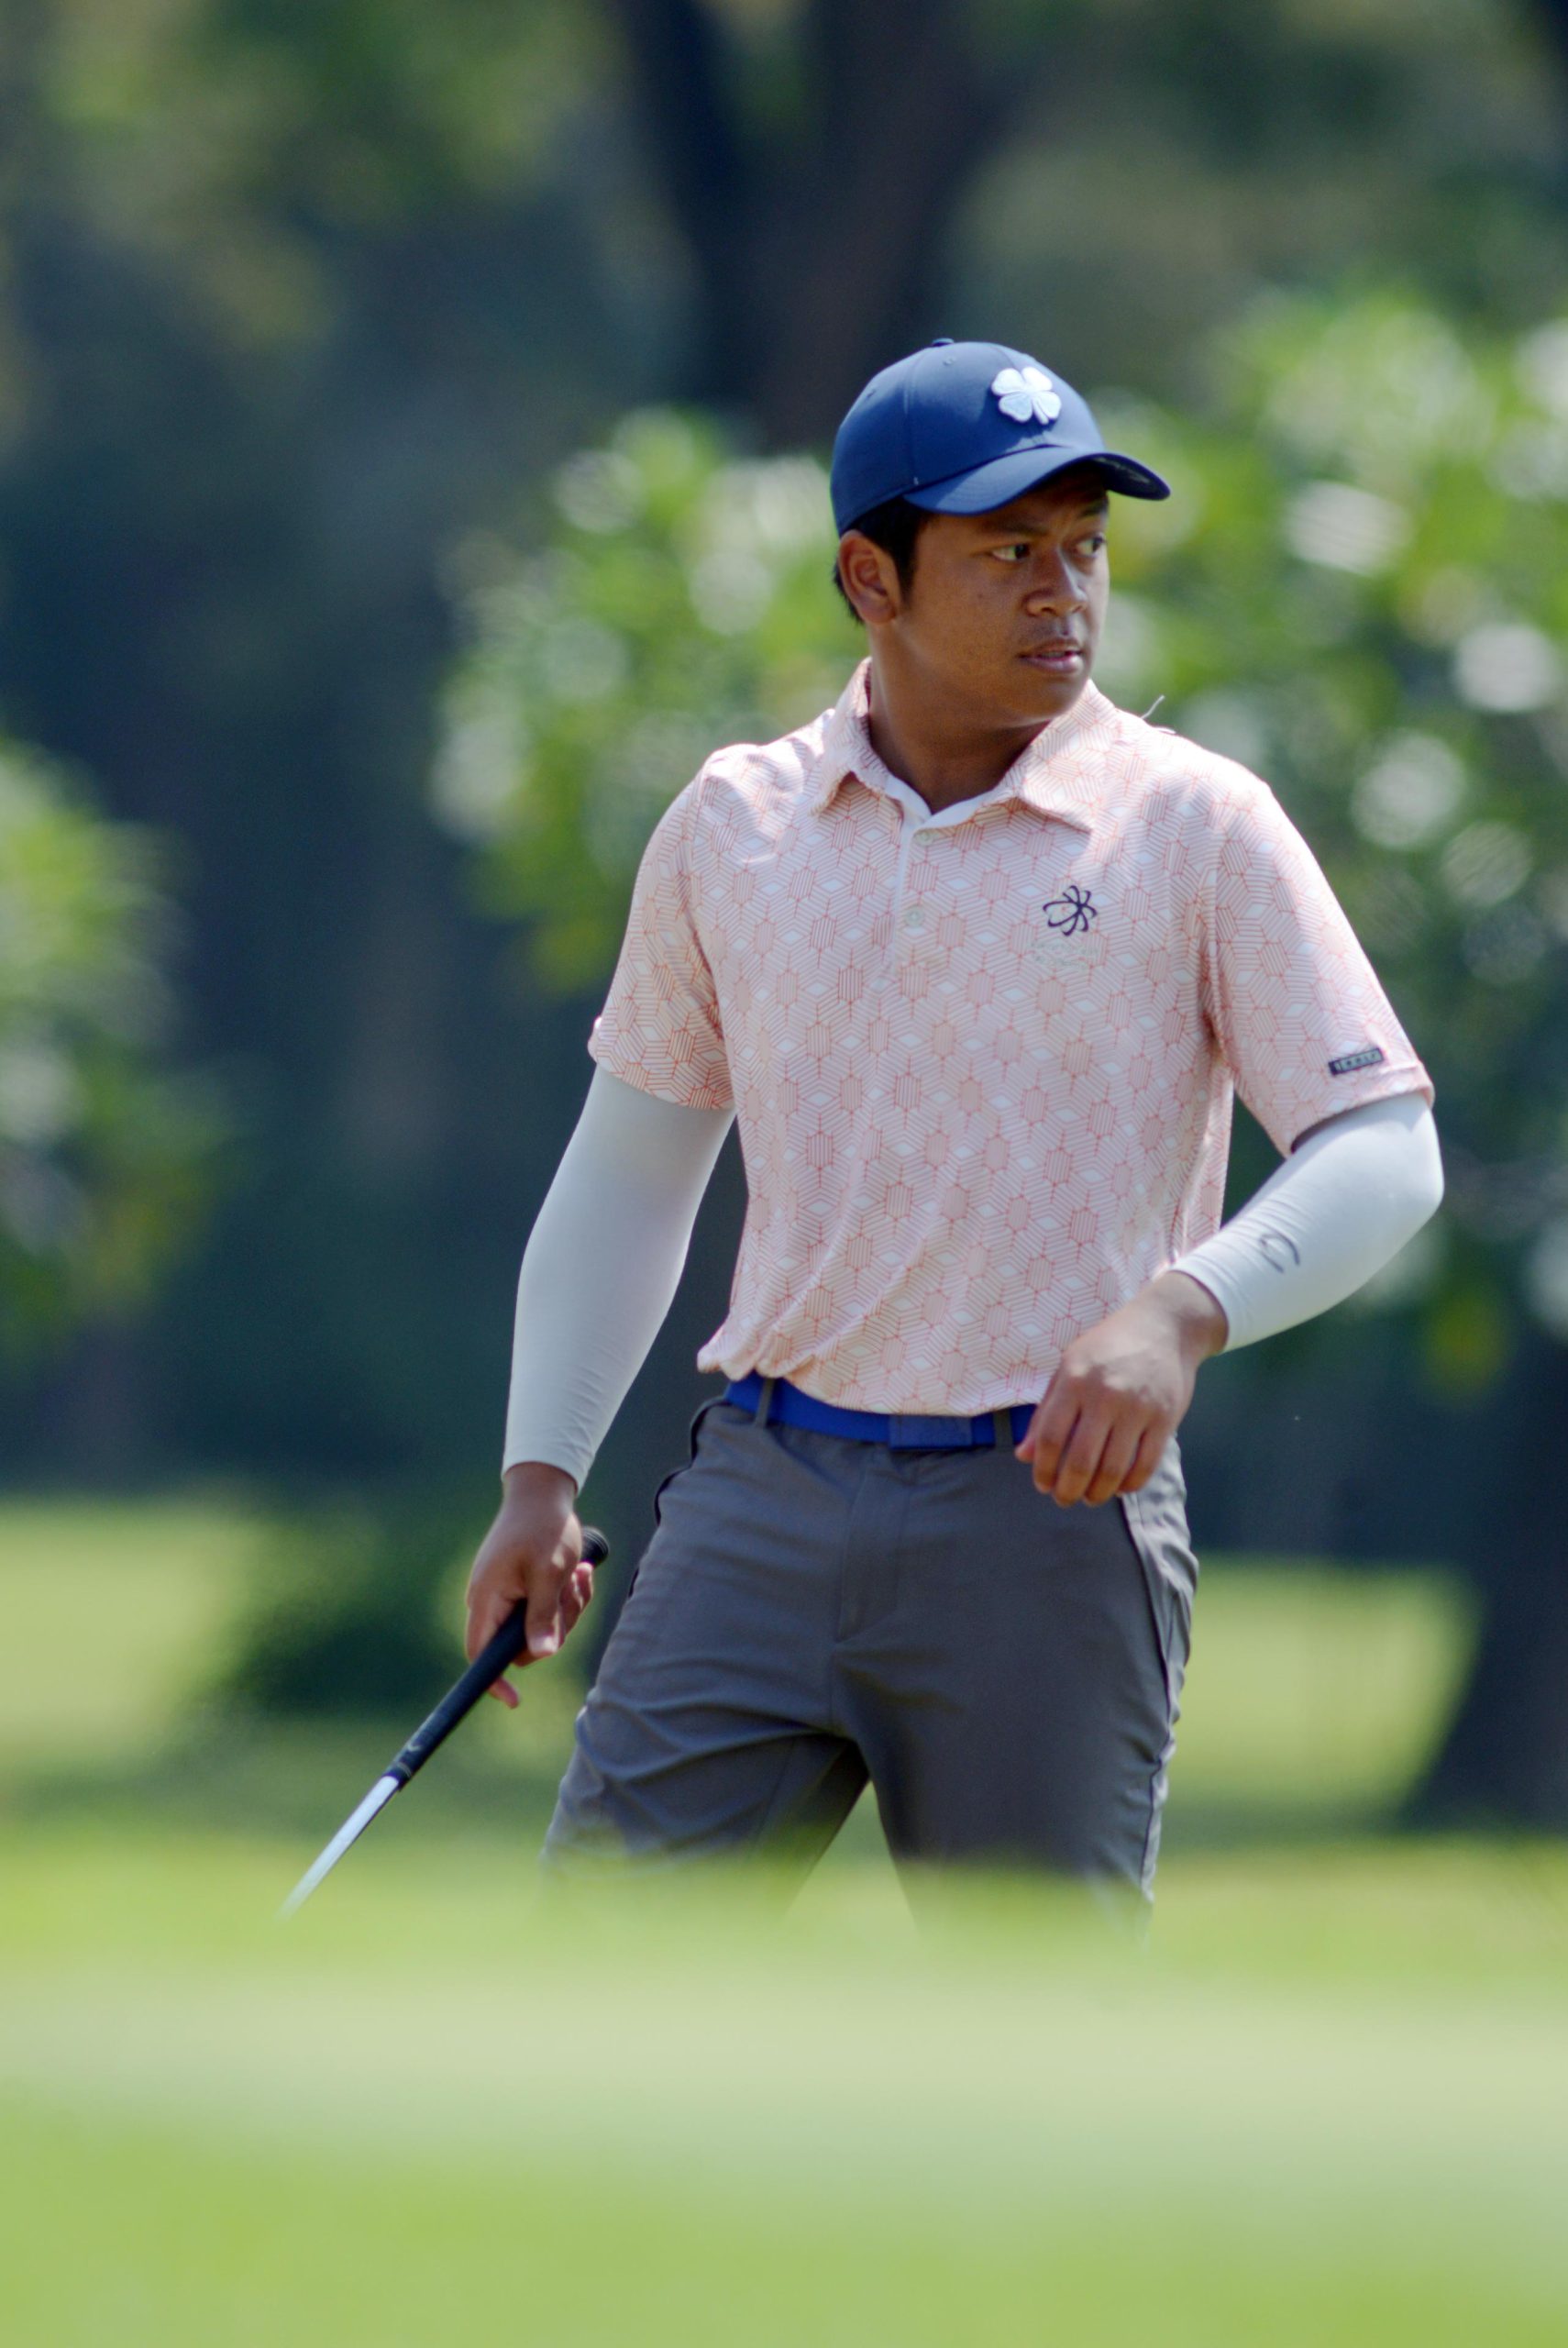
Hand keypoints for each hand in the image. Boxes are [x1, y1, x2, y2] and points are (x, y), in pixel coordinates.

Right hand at [464, 1461, 595, 1707]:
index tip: (515, 1700)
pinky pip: (544, 1609)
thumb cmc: (544, 1526)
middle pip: (520, 1643)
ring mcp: (505, 1593)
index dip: (493, 1681)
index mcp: (488, 1597)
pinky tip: (578, 1572)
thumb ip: (543, 1615)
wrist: (542, 1490)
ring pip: (538, 1627)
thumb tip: (540, 1655)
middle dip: (555, 1627)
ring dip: (566, 1608)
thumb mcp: (550, 1573)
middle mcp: (490, 1600)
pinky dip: (564, 1597)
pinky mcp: (520, 1587)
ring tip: (579, 1574)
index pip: (479, 1653)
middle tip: (574, 1593)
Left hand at [1015, 1272, 1226, 1506]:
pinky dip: (1130, 1485)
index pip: (1052, 1438)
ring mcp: (1138, 1408)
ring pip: (1113, 1469)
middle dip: (1068, 1490)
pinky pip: (1146, 1465)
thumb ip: (1045, 1412)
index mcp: (1075, 1380)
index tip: (1041, 1484)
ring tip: (1090, 1498)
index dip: (1044, 1469)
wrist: (1164, 1325)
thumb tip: (1024, 1456)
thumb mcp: (1069, 1368)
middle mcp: (1105, 1395)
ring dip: (1097, 1493)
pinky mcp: (1166, 1418)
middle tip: (1064, 1499)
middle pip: (1081, 1461)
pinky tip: (1119, 1488)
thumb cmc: (1108, 1347)